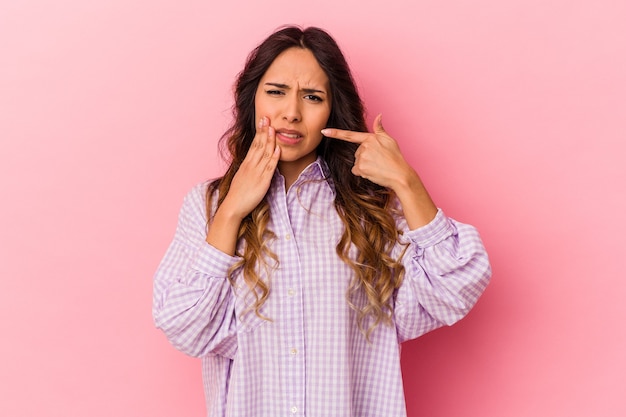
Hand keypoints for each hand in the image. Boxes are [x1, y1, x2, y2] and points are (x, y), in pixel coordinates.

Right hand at [206, 116, 280, 254]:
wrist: (233, 206)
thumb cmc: (238, 194)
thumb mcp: (242, 177)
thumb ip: (249, 169)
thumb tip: (253, 162)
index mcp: (246, 164)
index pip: (254, 144)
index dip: (259, 132)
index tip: (262, 121)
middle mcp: (251, 165)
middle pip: (259, 145)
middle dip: (264, 131)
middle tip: (267, 117)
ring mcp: (256, 172)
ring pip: (265, 153)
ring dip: (269, 140)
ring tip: (274, 128)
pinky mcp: (262, 181)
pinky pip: (269, 167)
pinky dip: (274, 157)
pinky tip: (278, 148)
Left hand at [321, 114, 437, 228]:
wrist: (400, 175)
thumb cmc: (396, 158)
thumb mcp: (390, 140)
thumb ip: (380, 129)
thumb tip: (379, 116)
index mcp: (370, 138)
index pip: (350, 135)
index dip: (336, 133)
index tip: (324, 131)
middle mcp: (364, 147)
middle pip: (357, 153)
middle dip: (365, 157)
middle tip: (378, 161)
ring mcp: (362, 157)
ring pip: (357, 163)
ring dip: (365, 166)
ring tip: (377, 167)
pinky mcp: (361, 168)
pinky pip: (356, 171)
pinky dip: (363, 173)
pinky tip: (373, 173)